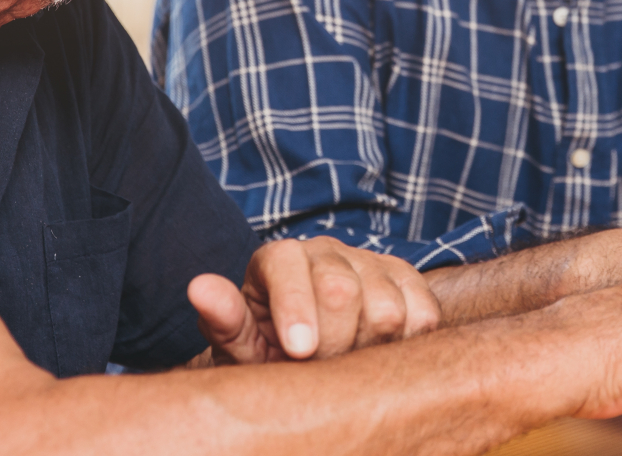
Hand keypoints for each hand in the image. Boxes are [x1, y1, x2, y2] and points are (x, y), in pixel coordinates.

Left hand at [188, 237, 441, 364]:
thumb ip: (224, 318)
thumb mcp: (239, 345)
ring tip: (345, 364)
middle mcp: (325, 250)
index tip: (299, 352)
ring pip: (385, 307)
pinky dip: (405, 344)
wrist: (307, 356)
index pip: (288, 266)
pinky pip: (422, 314)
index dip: (296, 310)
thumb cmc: (268, 353)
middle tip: (319, 371)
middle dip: (332, 345)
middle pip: (341, 291)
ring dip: (368, 349)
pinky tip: (378, 354)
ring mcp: (369, 261)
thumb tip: (199, 288)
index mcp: (277, 258)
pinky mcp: (407, 279)